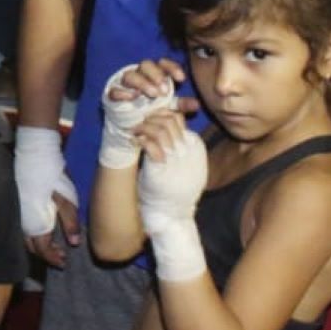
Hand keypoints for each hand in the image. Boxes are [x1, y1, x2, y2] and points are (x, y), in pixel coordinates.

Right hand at [14, 127, 79, 265]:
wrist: (34, 152)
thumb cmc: (52, 175)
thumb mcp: (66, 198)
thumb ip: (70, 221)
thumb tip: (75, 243)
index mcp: (35, 221)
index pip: (42, 248)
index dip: (53, 257)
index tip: (64, 262)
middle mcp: (22, 221)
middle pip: (31, 246)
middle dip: (45, 253)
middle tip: (61, 255)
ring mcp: (17, 212)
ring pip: (25, 237)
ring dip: (38, 244)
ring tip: (53, 244)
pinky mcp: (16, 203)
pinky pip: (22, 227)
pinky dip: (33, 233)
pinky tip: (42, 229)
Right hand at [99, 60, 187, 168]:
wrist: (132, 129)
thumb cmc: (152, 112)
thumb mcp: (169, 109)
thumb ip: (181, 105)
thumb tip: (197, 104)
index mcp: (154, 76)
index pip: (162, 64)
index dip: (172, 67)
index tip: (181, 79)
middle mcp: (140, 76)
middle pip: (145, 65)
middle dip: (156, 75)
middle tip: (164, 90)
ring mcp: (124, 85)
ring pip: (130, 75)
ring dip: (142, 82)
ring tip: (153, 95)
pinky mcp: (113, 95)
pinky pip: (115, 90)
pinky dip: (123, 92)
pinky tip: (132, 98)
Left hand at [135, 113, 208, 281]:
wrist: (173, 214)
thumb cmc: (176, 188)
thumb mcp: (187, 164)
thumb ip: (182, 145)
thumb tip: (171, 125)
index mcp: (195, 147)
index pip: (179, 119)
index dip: (160, 115)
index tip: (148, 120)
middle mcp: (188, 151)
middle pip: (170, 120)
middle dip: (151, 118)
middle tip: (139, 123)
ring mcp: (177, 160)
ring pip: (161, 129)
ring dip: (144, 127)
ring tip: (135, 131)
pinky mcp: (162, 168)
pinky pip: (152, 145)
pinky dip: (141, 140)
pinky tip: (134, 141)